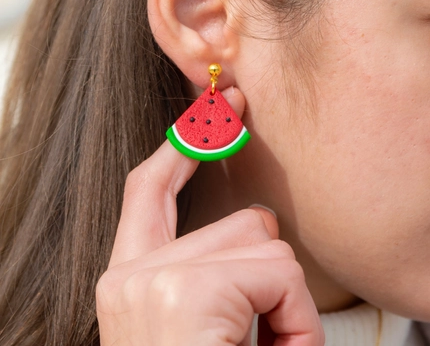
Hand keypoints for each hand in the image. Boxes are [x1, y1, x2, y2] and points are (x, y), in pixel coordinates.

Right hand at [96, 87, 323, 345]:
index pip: (149, 187)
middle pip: (242, 219)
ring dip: (284, 299)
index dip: (183, 144)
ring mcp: (154, 279)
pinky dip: (298, 319)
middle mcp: (130, 275)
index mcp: (128, 280)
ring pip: (263, 237)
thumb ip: (209, 264)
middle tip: (266, 333)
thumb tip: (259, 218)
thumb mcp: (197, 319)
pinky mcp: (188, 291)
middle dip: (268, 270)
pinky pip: (280, 270)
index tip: (217, 110)